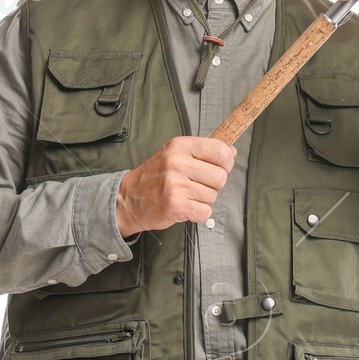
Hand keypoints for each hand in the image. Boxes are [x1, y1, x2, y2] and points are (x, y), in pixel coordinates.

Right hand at [115, 136, 235, 234]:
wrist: (128, 199)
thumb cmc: (155, 176)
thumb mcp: (174, 153)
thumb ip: (203, 150)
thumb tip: (231, 151)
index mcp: (180, 146)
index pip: (221, 151)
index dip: (226, 162)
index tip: (220, 166)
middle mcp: (177, 163)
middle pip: (221, 176)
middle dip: (214, 184)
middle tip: (197, 185)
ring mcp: (176, 185)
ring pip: (213, 196)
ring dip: (204, 199)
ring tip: (186, 195)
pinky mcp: (176, 206)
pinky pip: (205, 212)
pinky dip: (198, 213)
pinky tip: (185, 206)